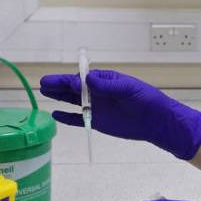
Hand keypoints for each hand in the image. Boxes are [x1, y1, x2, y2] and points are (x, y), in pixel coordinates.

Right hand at [39, 69, 200, 159]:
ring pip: (73, 101)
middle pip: (74, 88)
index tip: (61, 82)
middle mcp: (98, 93)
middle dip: (59, 85)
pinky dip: (67, 118)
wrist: (157, 121)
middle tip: (43, 83)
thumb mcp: (129, 90)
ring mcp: (97, 107)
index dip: (71, 79)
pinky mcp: (98, 121)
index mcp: (106, 80)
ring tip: (43, 92)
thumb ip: (109, 86)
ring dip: (59, 98)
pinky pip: (79, 119)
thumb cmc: (147, 100)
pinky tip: (55, 114)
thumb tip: (89, 79)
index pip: (84, 78)